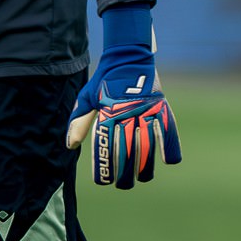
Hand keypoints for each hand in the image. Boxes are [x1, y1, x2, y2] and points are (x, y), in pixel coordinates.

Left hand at [66, 4, 180, 188]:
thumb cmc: (103, 80)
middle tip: (123, 185)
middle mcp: (126, 114)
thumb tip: (70, 145)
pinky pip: (168, 130)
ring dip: (146, 166)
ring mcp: (145, 111)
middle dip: (125, 173)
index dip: (104, 166)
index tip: (102, 181)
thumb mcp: (87, 98)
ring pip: (148, 145)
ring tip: (143, 178)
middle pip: (127, 151)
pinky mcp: (160, 107)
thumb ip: (79, 122)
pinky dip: (170, 146)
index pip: (105, 146)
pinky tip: (169, 161)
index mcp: (106, 113)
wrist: (127, 55)